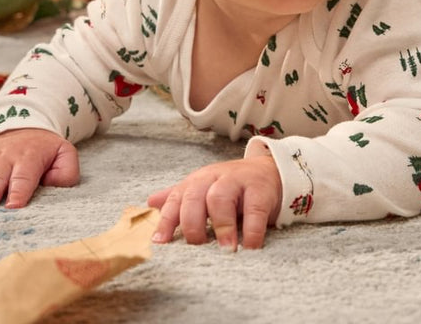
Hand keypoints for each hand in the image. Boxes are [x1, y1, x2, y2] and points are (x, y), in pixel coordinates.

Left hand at [146, 155, 281, 250]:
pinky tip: (250, 246)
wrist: (271, 171)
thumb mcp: (204, 189)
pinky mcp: (261, 190)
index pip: (176, 199)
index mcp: (197, 181)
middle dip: (192, 223)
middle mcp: (214, 179)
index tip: (160, 242)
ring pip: (219, 198)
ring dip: (221, 226)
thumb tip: (149, 204)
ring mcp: (238, 182)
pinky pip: (254, 210)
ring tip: (225, 249)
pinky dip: (252, 231)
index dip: (166, 220)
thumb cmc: (233, 186)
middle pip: (194, 197)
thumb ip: (179, 198)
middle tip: (198, 245)